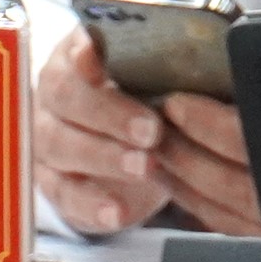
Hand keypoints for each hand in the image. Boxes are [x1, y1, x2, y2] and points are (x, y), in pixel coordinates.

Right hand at [30, 30, 260, 237]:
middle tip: (151, 130)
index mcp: (77, 56)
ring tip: (144, 166)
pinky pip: (66, 196)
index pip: (74, 50)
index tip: (104, 64)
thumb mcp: (156, 74)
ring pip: (62, 147)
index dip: (87, 57)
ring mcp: (48, 141)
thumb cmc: (145, 95)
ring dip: (105, 158)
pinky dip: (93, 205)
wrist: (128, 142)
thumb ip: (169, 62)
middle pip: (67, 99)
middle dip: (111, 114)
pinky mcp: (55, 184)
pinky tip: (118, 211)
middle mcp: (54, 97)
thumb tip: (212, 55)